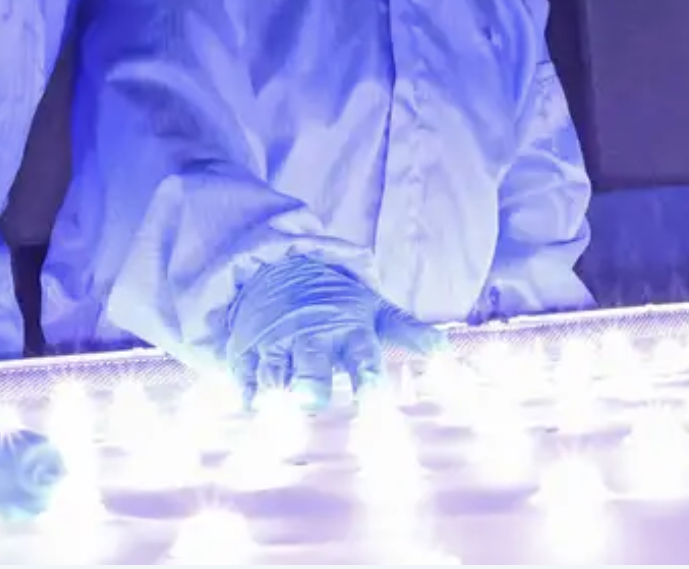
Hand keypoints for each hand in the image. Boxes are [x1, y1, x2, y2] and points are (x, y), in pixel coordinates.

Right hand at [225, 256, 448, 408]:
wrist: (278, 271)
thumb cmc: (334, 302)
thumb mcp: (373, 309)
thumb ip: (407, 330)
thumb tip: (445, 347)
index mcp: (346, 331)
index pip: (362, 359)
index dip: (368, 383)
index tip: (375, 408)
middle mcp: (310, 340)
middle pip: (311, 366)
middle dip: (310, 384)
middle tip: (312, 400)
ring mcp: (275, 346)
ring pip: (273, 374)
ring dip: (275, 395)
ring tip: (274, 417)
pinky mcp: (246, 353)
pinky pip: (243, 377)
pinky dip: (246, 393)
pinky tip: (248, 409)